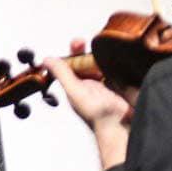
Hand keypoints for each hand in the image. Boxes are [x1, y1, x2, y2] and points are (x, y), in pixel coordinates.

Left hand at [44, 40, 134, 169]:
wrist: (124, 128)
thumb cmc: (99, 117)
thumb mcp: (76, 92)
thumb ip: (63, 75)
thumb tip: (48, 60)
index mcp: (77, 86)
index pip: (73, 63)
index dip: (74, 51)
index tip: (79, 42)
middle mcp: (91, 84)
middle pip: (88, 61)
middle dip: (89, 51)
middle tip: (91, 43)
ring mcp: (108, 85)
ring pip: (104, 64)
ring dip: (104, 56)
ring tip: (106, 51)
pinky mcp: (123, 86)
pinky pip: (119, 70)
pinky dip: (118, 63)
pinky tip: (119, 59)